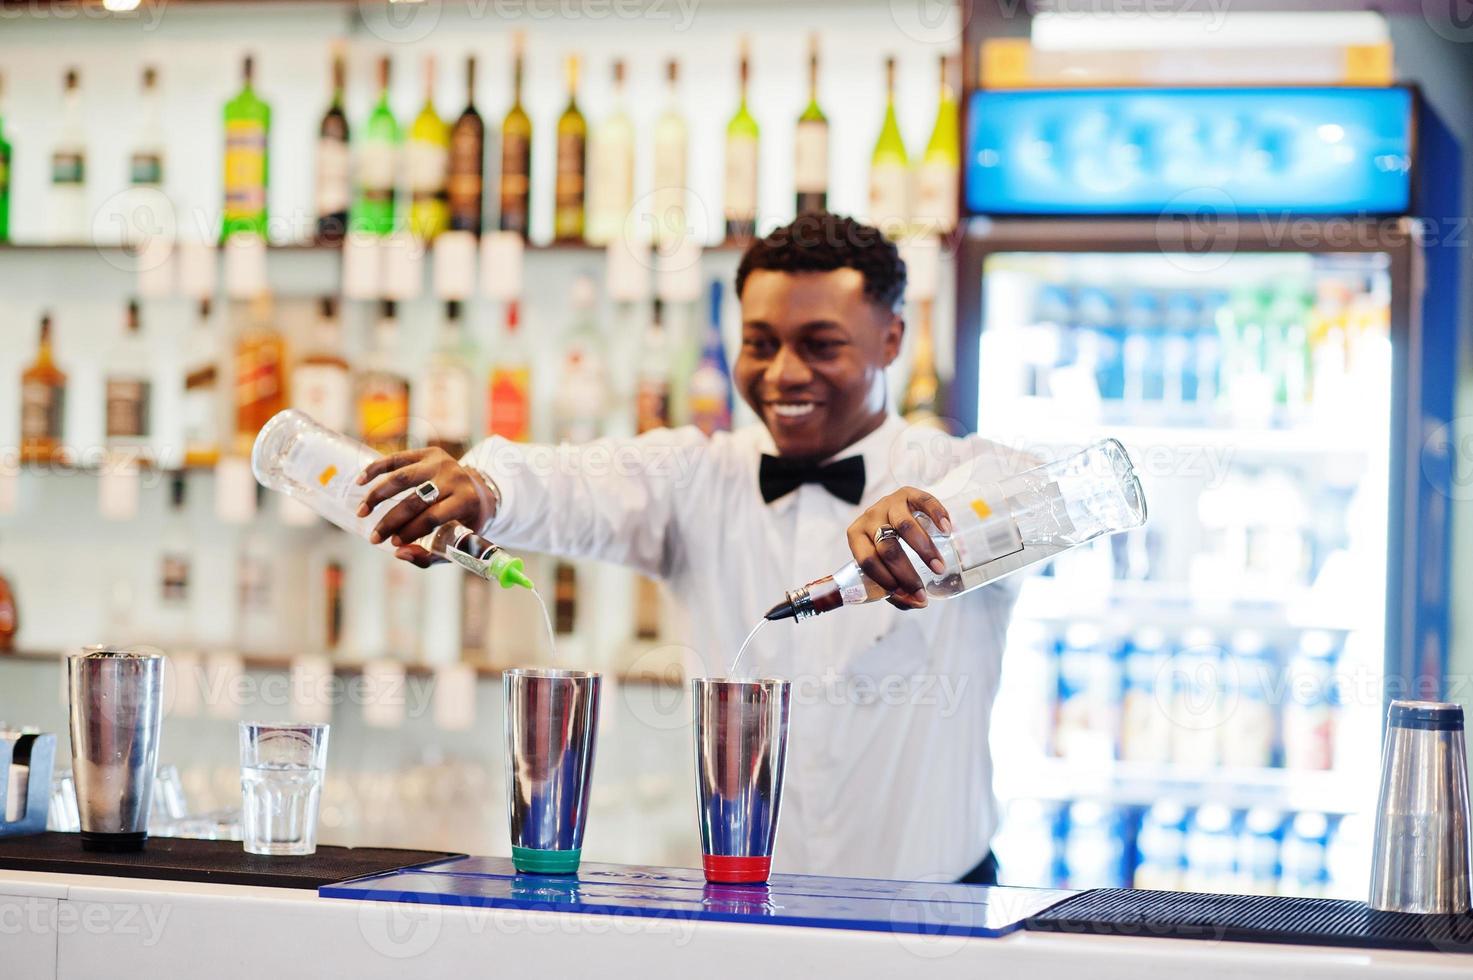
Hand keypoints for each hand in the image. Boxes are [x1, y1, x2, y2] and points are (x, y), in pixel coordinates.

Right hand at [356, 448, 497, 566]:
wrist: (480, 492)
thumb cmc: (464, 522)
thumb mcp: (456, 541)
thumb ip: (429, 553)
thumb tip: (399, 554)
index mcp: (466, 501)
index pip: (433, 517)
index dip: (411, 531)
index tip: (393, 543)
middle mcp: (455, 478)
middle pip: (415, 500)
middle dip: (391, 521)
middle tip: (374, 537)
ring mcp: (441, 462)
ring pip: (402, 477)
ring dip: (378, 495)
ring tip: (361, 512)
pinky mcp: (428, 453)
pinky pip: (397, 458)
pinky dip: (376, 469)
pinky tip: (361, 482)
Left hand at [845, 487, 952, 610]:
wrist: (893, 511)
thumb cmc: (887, 545)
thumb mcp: (883, 564)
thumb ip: (897, 588)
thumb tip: (918, 603)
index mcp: (856, 536)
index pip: (866, 560)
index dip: (886, 579)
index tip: (906, 594)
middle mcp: (870, 517)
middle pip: (887, 548)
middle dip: (907, 572)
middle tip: (923, 590)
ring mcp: (889, 503)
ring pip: (905, 527)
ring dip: (924, 550)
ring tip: (939, 567)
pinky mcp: (909, 492)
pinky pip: (924, 501)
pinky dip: (937, 515)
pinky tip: (947, 531)